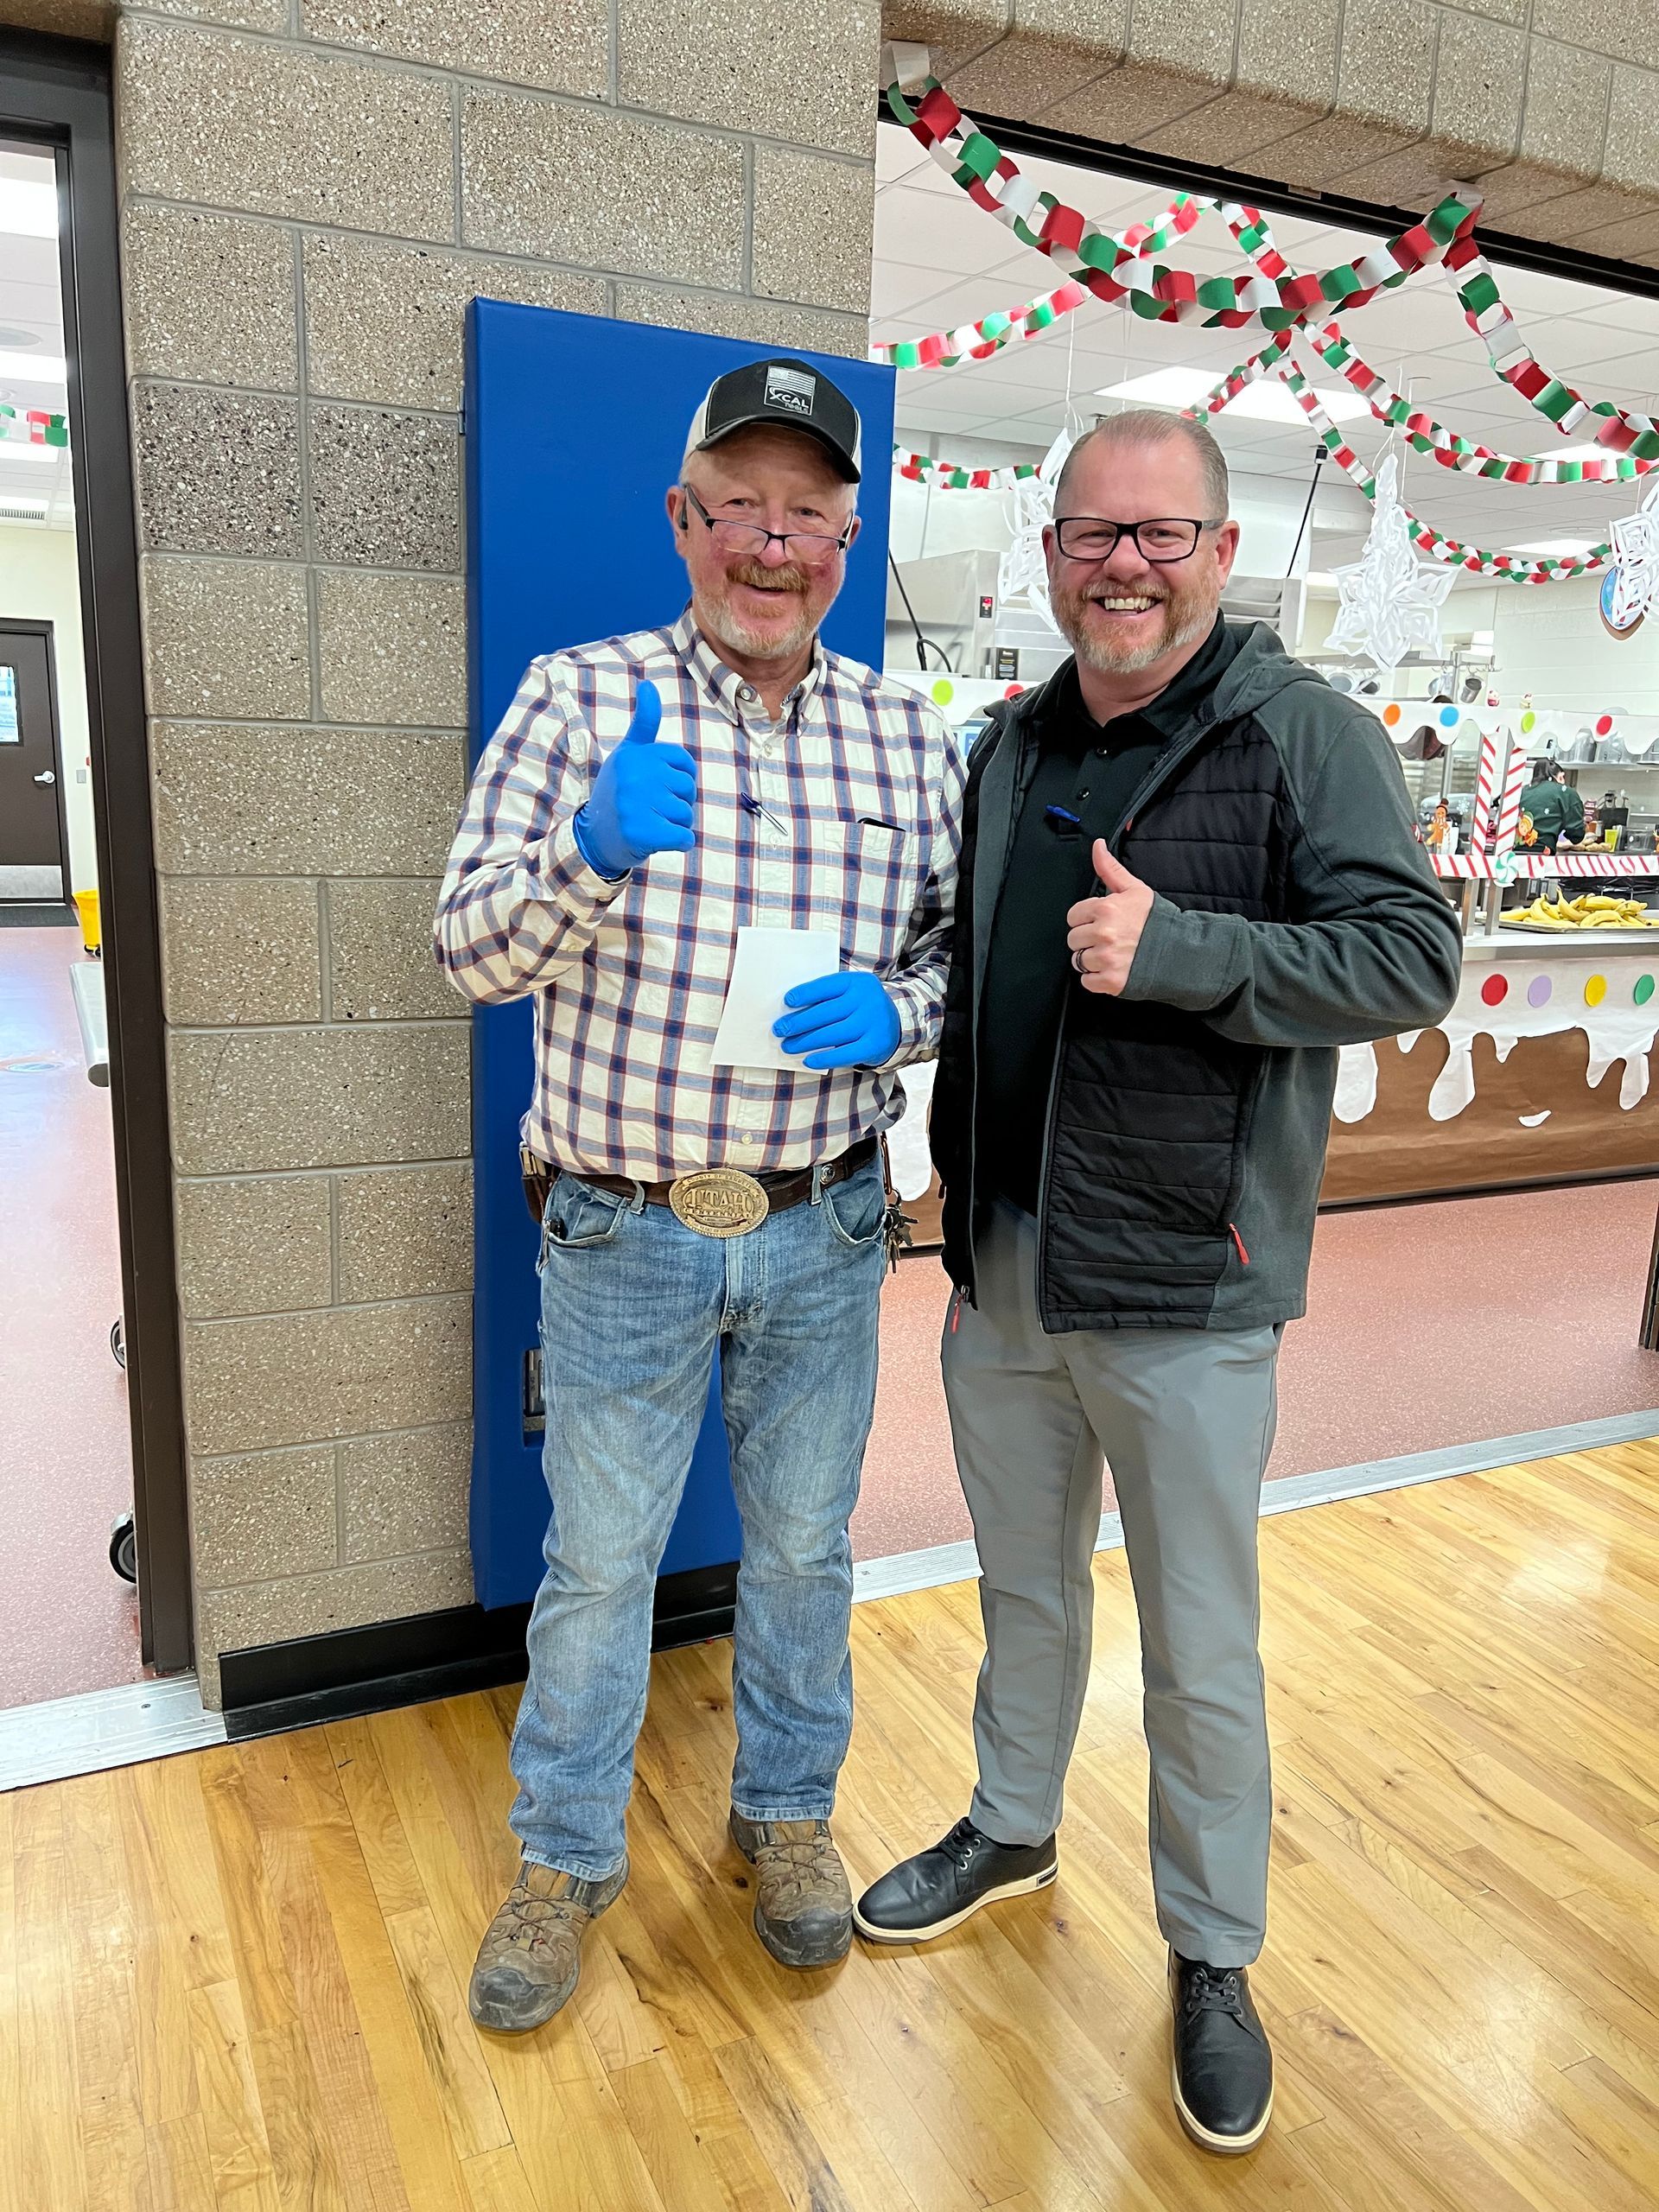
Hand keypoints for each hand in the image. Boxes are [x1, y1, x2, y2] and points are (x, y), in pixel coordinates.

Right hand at [573, 680, 696, 876]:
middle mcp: (633, 776)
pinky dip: (679, 843)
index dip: (679, 778)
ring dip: (676, 824)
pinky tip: (657, 840)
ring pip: (687, 814)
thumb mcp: (628, 754)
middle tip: (650, 808)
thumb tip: (648, 684)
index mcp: (634, 755)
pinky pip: (685, 838)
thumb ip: (644, 723)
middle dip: (677, 802)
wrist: (595, 838)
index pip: (685, 763)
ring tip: (650, 823)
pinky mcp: (641, 833)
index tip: (657, 786)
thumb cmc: (618, 792)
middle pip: (688, 788)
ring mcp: (635, 805)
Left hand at [774, 970, 900, 1070]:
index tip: (787, 1002)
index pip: (826, 986)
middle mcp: (868, 1000)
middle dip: (798, 1022)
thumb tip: (791, 1010)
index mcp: (859, 982)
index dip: (805, 994)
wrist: (896, 1024)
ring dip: (805, 1042)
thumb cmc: (861, 1007)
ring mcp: (873, 1023)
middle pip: (825, 1012)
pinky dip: (824, 1058)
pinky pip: (844, 1054)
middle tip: (780, 1029)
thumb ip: (828, 996)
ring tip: (788, 1046)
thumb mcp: (850, 993)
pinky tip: (808, 1061)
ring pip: (831, 1034)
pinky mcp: (875, 1045)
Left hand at [1066, 839, 1154, 995]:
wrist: (1180, 951)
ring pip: (1078, 960)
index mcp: (1105, 909)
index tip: (1101, 922)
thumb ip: (1110, 869)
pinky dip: (1097, 978)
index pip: (1073, 916)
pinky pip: (1087, 981)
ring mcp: (1106, 959)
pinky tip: (1113, 968)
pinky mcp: (1110, 981)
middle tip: (1109, 938)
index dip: (1086, 919)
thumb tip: (1097, 846)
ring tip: (1112, 953)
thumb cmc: (1157, 920)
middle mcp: (1103, 934)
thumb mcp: (1135, 889)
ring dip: (1092, 959)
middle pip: (1073, 939)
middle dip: (1088, 939)